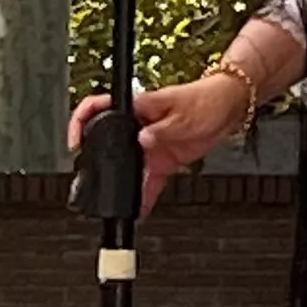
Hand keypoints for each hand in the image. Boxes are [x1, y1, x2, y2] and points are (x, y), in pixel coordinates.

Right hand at [68, 76, 252, 218]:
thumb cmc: (207, 99)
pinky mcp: (163, 159)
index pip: (99, 107)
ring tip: (117, 201)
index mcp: (139, 107)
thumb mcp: (184, 113)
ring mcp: (150, 144)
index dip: (81, 122)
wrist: (230, 109)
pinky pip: (148, 180)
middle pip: (109, 144)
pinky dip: (144, 195)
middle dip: (99, 162)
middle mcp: (140, 126)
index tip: (76, 142)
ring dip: (122, 185)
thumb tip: (143, 140)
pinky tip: (140, 207)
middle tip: (93, 179)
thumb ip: (162, 129)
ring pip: (128, 168)